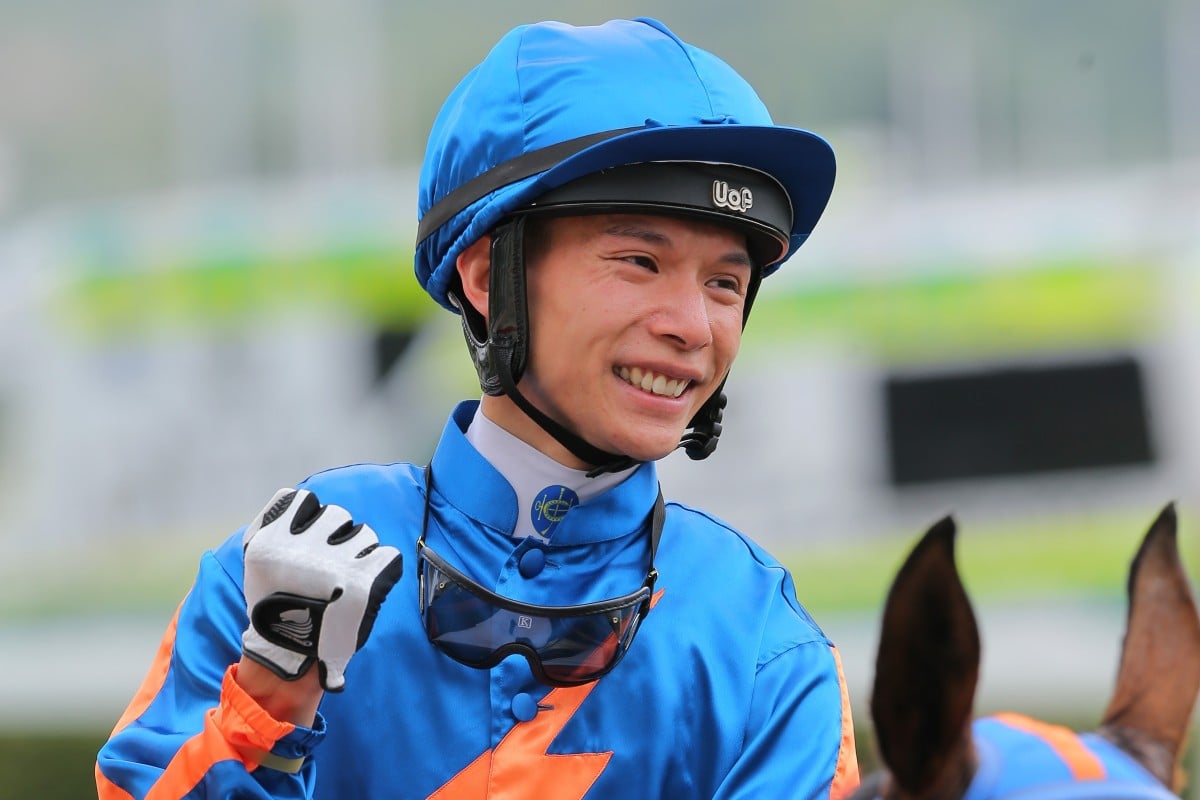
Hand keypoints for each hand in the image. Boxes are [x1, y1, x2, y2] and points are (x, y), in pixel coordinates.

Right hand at [241, 488, 402, 691]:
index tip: (310, 536)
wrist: (290, 658)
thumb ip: (276, 533)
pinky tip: (372, 580)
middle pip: (338, 514)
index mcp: (270, 543)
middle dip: (339, 534)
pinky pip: (388, 555)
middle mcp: (300, 548)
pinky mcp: (363, 581)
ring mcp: (334, 563)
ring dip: (362, 549)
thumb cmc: (277, 612)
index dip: (310, 515)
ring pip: (364, 533)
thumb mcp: (258, 568)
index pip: (300, 498)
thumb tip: (301, 499)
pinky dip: (384, 565)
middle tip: (333, 564)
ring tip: (350, 577)